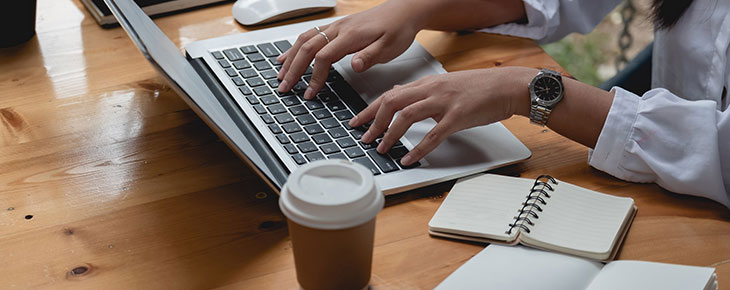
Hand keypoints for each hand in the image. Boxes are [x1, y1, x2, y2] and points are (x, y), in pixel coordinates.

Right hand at [276, 0, 428, 99]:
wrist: (403, 11)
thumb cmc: (397, 29)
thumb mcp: (390, 47)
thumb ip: (370, 56)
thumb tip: (354, 65)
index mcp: (351, 35)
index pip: (324, 57)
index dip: (314, 77)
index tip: (309, 93)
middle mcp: (339, 28)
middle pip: (308, 48)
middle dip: (293, 69)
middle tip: (284, 87)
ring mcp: (336, 26)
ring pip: (305, 40)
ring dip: (291, 58)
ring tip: (281, 74)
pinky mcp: (336, 27)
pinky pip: (310, 35)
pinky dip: (296, 47)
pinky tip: (288, 55)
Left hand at [348, 67, 534, 164]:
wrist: (507, 87)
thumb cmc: (478, 89)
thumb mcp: (443, 85)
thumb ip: (419, 91)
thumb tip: (398, 92)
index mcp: (426, 84)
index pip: (390, 94)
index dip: (369, 109)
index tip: (356, 122)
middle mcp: (431, 90)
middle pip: (392, 102)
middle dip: (373, 121)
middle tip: (364, 138)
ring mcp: (444, 102)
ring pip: (407, 116)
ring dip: (390, 134)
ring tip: (382, 149)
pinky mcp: (457, 116)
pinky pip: (433, 135)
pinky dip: (418, 149)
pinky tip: (409, 159)